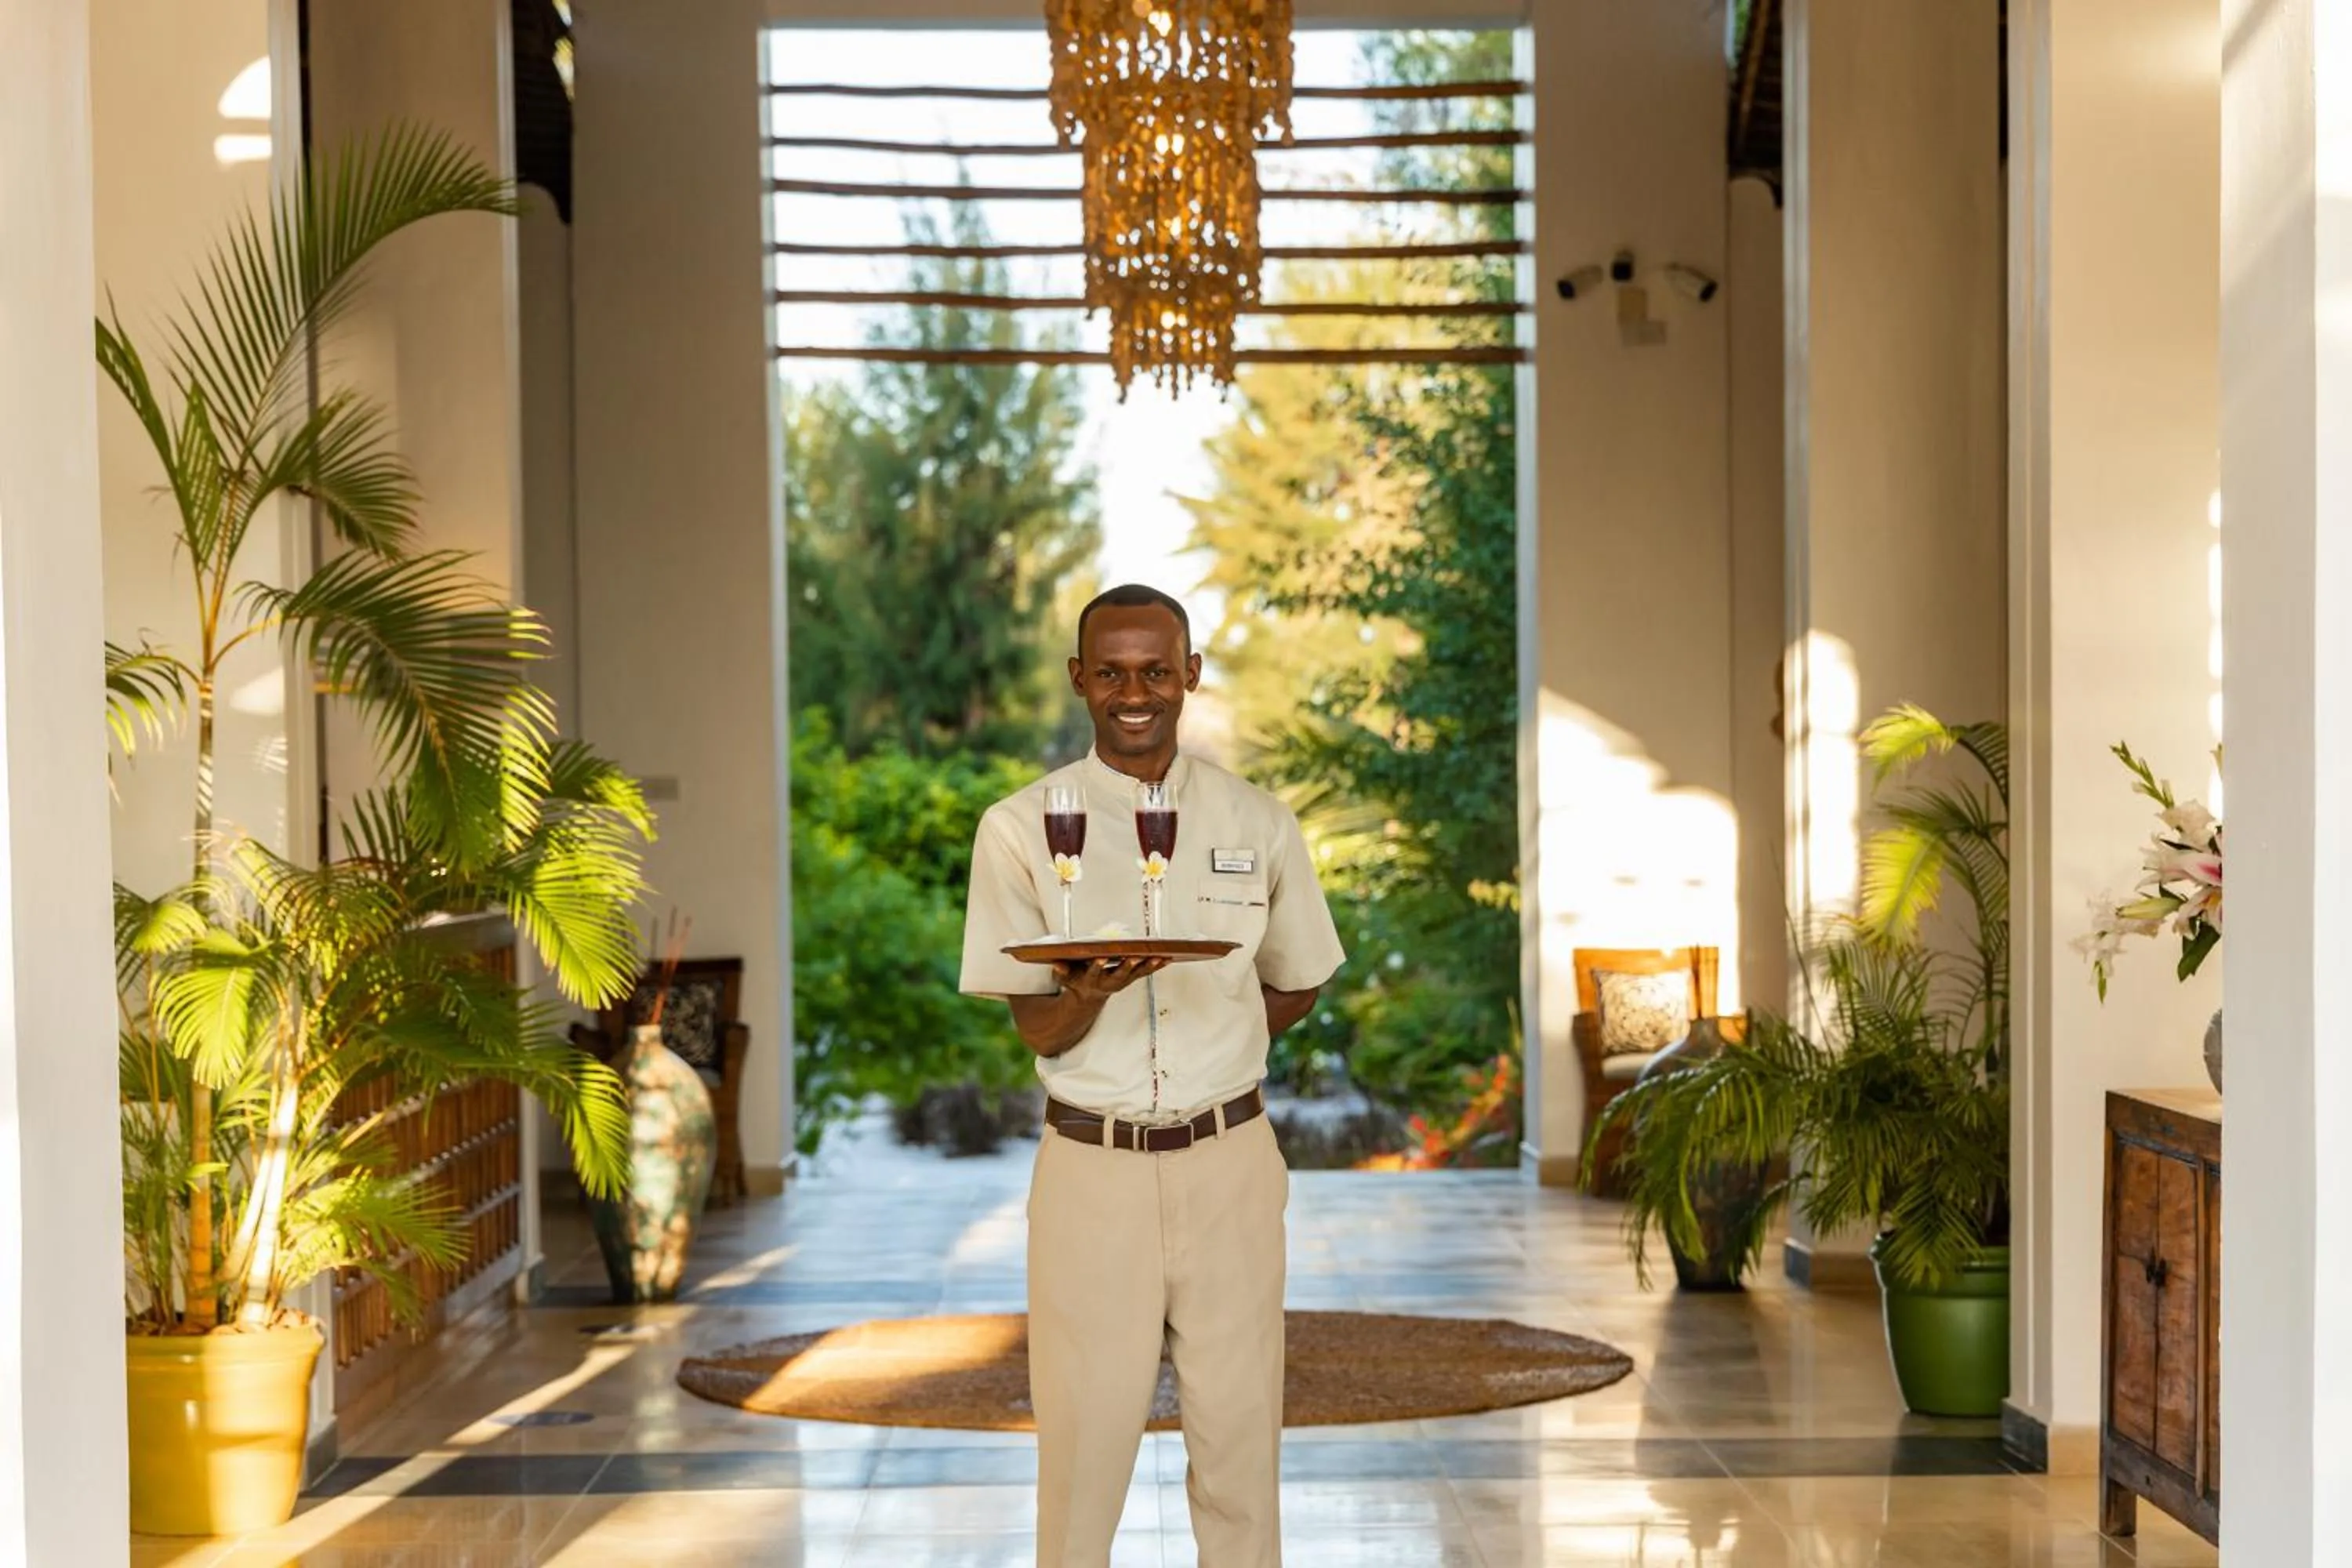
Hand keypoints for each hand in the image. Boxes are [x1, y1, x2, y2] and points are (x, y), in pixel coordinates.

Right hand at [1052, 956, 1169, 1005]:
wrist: (1088, 997)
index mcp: (1091, 980)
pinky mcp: (1131, 978)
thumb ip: (1061, 971)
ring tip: (1160, 956)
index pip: (1093, 972)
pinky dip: (1156, 965)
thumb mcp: (1065, 977)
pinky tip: (1167, 957)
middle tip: (1134, 957)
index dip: (1096, 966)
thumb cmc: (1076, 981)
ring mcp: (1122, 981)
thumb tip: (1057, 965)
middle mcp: (1109, 983)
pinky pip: (1146, 972)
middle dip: (1127, 966)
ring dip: (1148, 966)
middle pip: (1120, 975)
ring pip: (1137, 974)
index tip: (1100, 958)